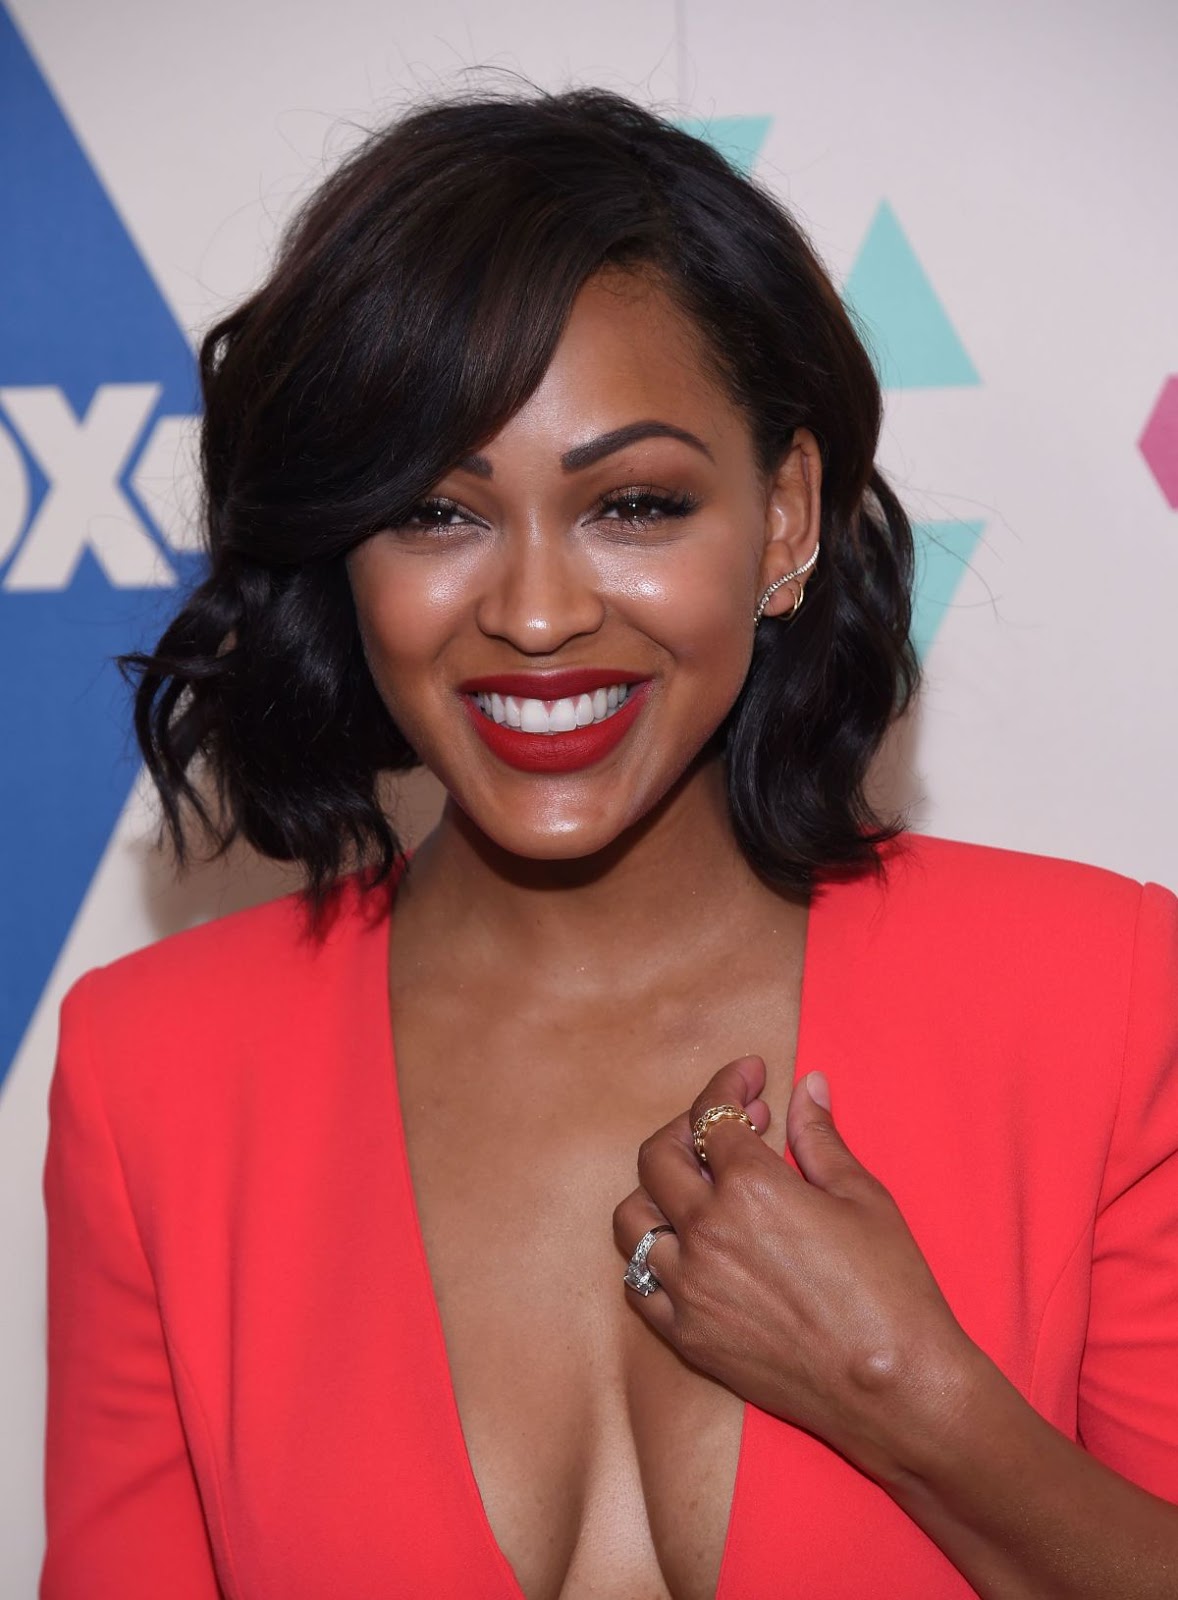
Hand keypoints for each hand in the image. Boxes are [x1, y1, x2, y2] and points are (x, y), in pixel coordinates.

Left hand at [613, 1056, 977, 1483]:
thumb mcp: (862, 1197)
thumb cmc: (891, 1290)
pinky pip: (638, 1283)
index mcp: (749, 1188)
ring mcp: (688, 1288)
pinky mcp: (687, 1336)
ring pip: (633, 1219)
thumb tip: (807, 1087)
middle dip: (685, 1128)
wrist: (896, 1389)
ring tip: (701, 1187)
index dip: (728, 1085)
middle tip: (726, 1127)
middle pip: (657, 1158)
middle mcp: (705, 1233)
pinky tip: (688, 1247)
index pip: (712, 1115)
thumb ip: (820, 1137)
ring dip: (660, 1190)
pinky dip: (652, 1256)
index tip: (748, 1077)